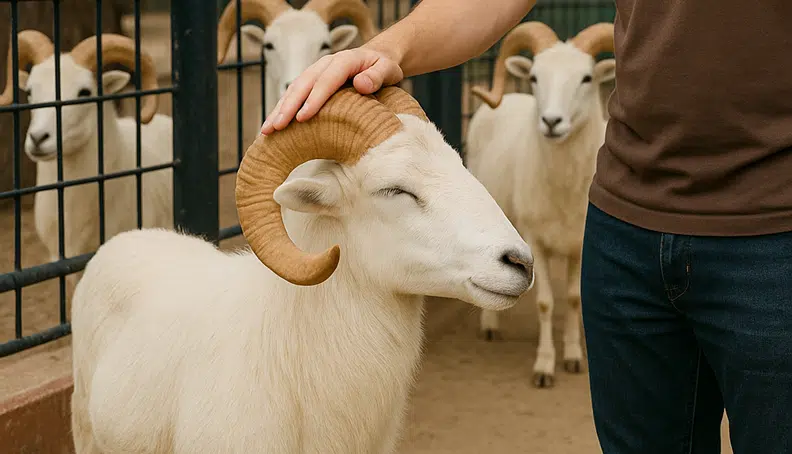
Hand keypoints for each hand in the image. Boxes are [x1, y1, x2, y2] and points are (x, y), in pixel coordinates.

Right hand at [260, 47, 403, 135]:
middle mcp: (325, 64)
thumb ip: (378, 75)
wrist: (376, 58)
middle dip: (288, 107)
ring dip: (279, 110)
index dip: (314, 99)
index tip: (302, 118)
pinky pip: (293, 96)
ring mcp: (315, 73)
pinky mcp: (310, 83)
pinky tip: (272, 127)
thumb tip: (361, 84)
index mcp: (344, 60)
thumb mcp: (388, 69)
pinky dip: (281, 110)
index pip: (327, 80)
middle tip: (276, 128)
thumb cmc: (384, 68)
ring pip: (293, 90)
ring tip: (267, 131)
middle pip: (303, 85)